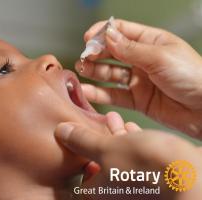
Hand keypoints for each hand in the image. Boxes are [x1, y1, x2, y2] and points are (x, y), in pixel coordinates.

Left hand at [55, 122, 201, 199]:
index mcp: (99, 195)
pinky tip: (133, 127)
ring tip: (113, 118)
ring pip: (120, 159)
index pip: (80, 177)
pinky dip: (132, 143)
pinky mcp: (153, 181)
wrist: (194, 178)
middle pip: (101, 165)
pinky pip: (136, 160)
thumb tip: (60, 131)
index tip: (78, 136)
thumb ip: (82, 140)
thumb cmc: (144, 165)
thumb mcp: (107, 147)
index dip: (78, 154)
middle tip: (96, 121)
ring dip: (115, 137)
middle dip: (98, 139)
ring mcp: (135, 190)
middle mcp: (116, 196)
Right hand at [76, 19, 201, 138]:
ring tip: (81, 71)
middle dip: (96, 53)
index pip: (121, 31)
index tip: (88, 38)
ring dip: (94, 72)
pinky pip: (114, 95)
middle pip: (112, 53)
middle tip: (83, 57)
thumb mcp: (160, 57)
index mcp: (151, 42)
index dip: (103, 33)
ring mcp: (139, 80)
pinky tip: (87, 91)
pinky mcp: (137, 100)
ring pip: (110, 74)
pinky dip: (100, 94)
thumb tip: (107, 35)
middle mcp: (143, 60)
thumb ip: (130, 49)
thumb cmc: (193, 77)